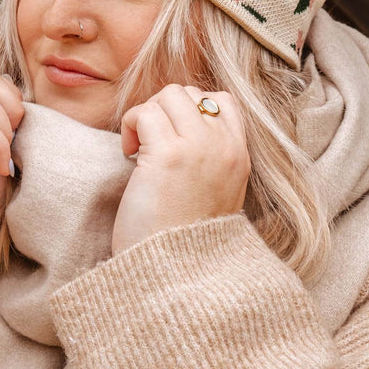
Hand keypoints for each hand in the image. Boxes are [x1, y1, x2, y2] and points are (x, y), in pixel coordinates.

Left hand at [112, 85, 249, 254]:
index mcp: (239, 156)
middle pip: (189, 92)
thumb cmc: (184, 240)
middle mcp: (224, 147)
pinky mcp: (168, 155)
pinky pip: (145, 113)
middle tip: (149, 142)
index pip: (222, 100)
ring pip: (168, 95)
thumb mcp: (215, 193)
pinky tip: (129, 155)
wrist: (176, 276)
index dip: (190, 108)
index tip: (171, 135)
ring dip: (147, 115)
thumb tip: (176, 126)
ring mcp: (198, 148)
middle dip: (163, 110)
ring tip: (139, 149)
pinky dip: (131, 125)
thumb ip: (208, 158)